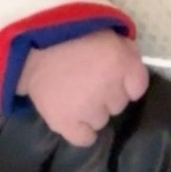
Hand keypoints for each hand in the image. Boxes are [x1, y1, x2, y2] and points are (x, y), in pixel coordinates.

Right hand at [17, 31, 147, 146]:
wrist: (32, 39)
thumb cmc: (74, 33)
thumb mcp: (109, 33)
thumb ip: (127, 52)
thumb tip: (133, 75)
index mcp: (121, 62)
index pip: (138, 88)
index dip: (126, 81)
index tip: (113, 74)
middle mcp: (109, 88)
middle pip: (119, 105)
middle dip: (107, 93)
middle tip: (88, 79)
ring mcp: (87, 108)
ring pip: (101, 121)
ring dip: (92, 110)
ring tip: (74, 93)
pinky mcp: (65, 123)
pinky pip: (84, 138)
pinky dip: (80, 130)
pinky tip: (73, 117)